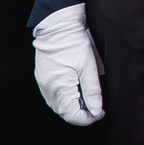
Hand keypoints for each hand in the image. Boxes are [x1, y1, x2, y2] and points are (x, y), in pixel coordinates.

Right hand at [31, 3, 103, 126]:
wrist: (58, 26)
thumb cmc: (74, 43)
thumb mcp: (89, 68)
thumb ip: (93, 92)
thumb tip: (96, 111)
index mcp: (60, 88)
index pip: (72, 116)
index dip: (88, 119)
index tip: (100, 112)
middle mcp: (48, 89)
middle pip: (64, 113)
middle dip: (82, 113)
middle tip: (97, 106)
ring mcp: (43, 84)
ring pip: (58, 106)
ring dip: (73, 106)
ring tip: (87, 97)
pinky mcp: (42, 78)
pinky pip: (53, 96)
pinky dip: (65, 98)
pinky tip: (75, 90)